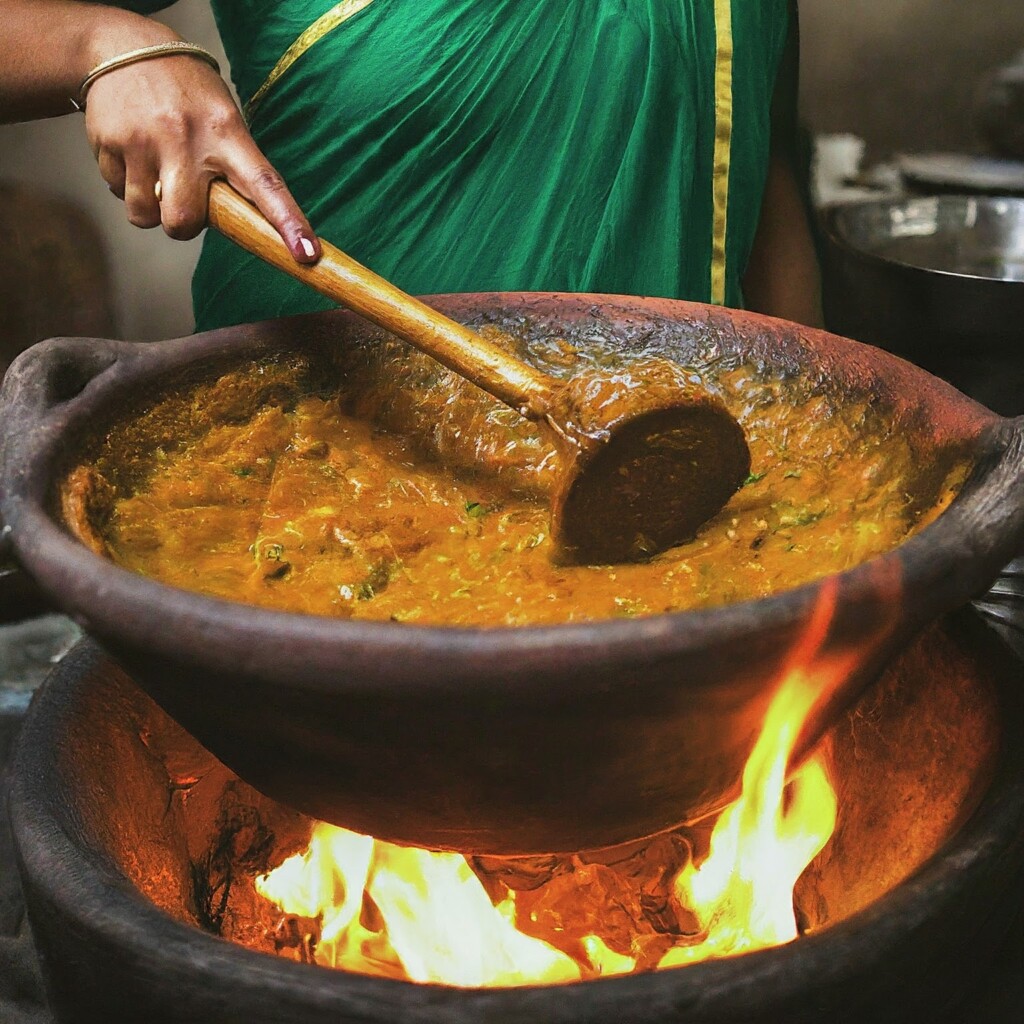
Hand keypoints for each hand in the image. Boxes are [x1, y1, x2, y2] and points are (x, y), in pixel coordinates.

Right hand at [84, 52, 319, 263]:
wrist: (123, 46)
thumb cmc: (187, 94)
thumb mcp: (223, 118)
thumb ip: (233, 168)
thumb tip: (245, 224)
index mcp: (227, 133)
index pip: (265, 184)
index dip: (288, 223)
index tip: (308, 255)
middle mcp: (186, 137)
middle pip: (184, 221)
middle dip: (182, 225)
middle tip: (182, 201)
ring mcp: (144, 139)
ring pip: (146, 214)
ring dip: (150, 207)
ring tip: (154, 173)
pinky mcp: (109, 140)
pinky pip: (117, 192)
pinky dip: (125, 184)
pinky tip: (133, 154)